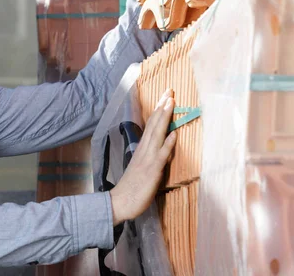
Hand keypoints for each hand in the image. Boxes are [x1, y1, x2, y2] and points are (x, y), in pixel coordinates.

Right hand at [109, 89, 176, 225]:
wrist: (119, 203)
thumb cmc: (130, 188)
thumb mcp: (140, 168)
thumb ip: (148, 156)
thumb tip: (159, 146)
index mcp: (141, 149)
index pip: (151, 125)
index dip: (159, 111)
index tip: (165, 97)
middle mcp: (144, 150)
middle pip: (154, 124)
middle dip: (162, 107)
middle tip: (169, 90)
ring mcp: (148, 159)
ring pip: (157, 134)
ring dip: (164, 118)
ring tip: (170, 102)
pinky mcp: (152, 170)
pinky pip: (161, 155)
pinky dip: (168, 143)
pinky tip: (174, 134)